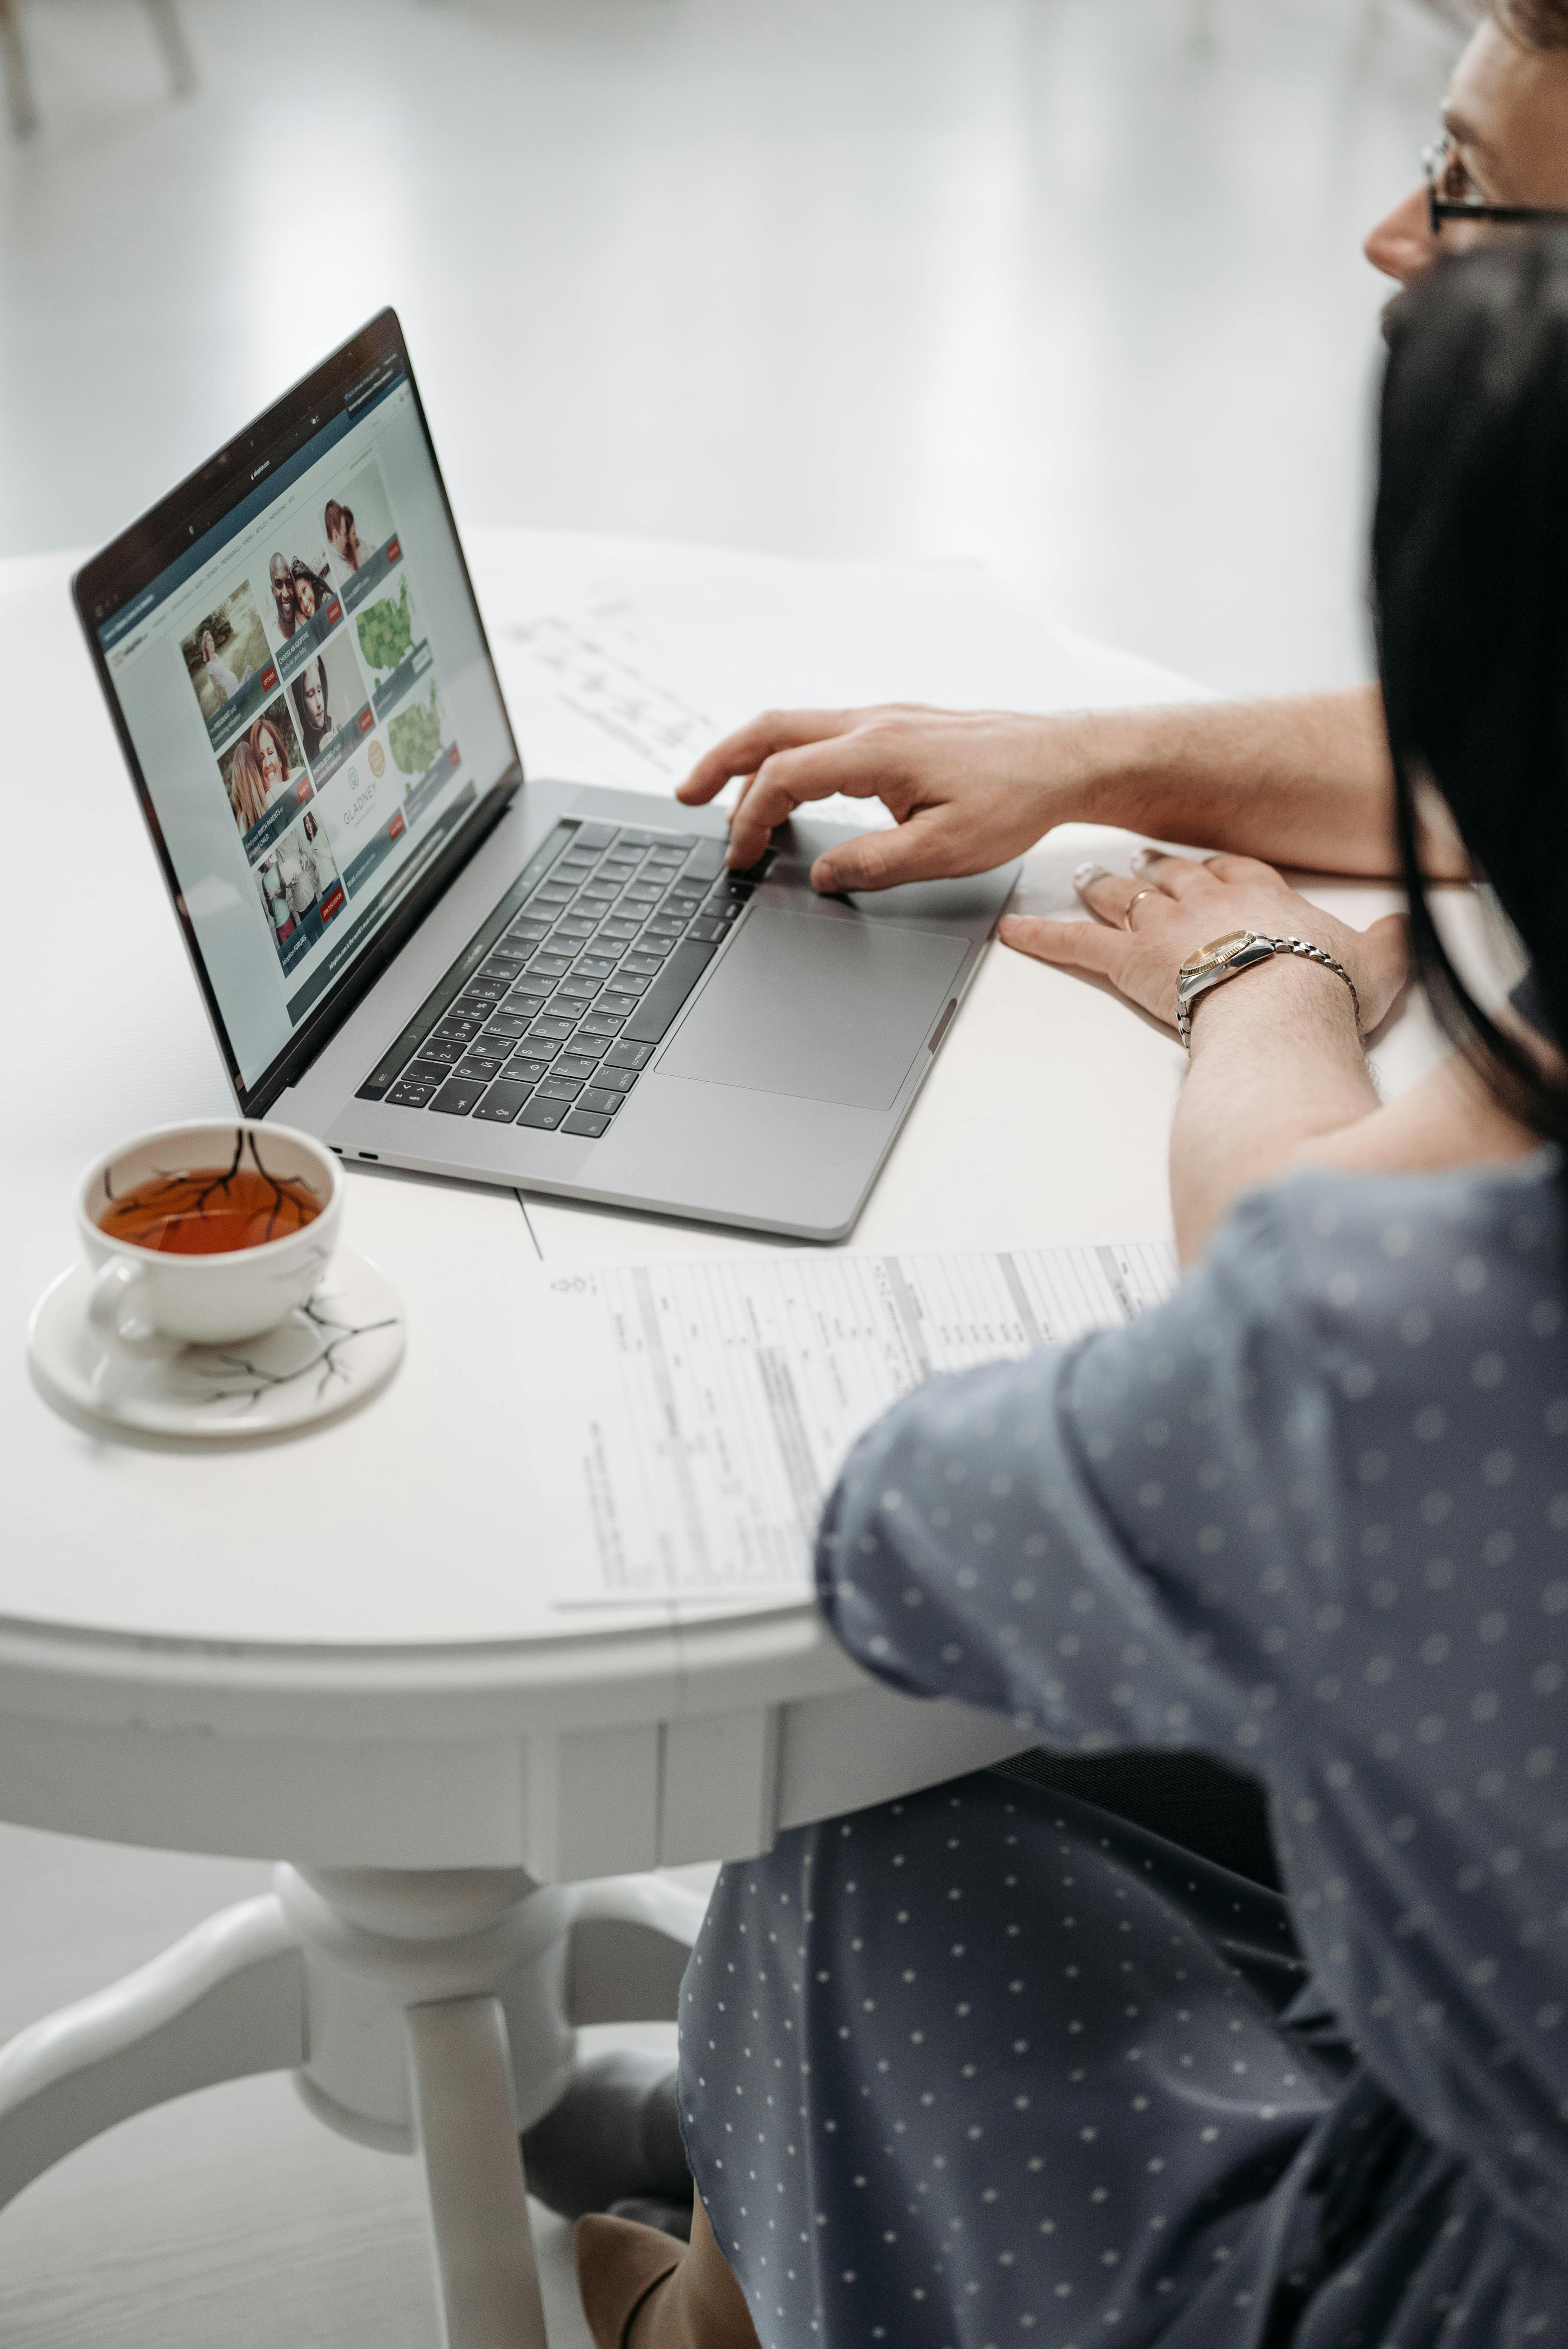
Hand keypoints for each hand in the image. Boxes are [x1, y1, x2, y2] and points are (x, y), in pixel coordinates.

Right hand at [677, 705, 1093, 889]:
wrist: (1065, 761)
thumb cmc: (1016, 801)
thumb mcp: (945, 851)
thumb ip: (873, 865)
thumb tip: (822, 874)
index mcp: (876, 750)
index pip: (784, 776)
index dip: (749, 818)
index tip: (739, 857)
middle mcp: (873, 723)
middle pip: (771, 729)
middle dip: (720, 762)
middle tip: (684, 795)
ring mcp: (885, 718)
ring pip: (795, 725)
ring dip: (753, 757)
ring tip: (726, 797)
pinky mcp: (899, 727)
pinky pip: (824, 732)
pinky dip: (790, 754)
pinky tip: (791, 784)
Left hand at [999, 849, 1408, 1039]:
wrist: (1286, 1003)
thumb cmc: (1327, 988)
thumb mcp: (1379, 961)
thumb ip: (1388, 943)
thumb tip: (1405, 932)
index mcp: (1261, 894)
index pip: (1229, 869)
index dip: (1212, 868)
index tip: (1202, 864)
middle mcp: (1206, 897)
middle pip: (1169, 875)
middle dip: (1149, 868)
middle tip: (1133, 860)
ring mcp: (1163, 923)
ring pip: (1121, 895)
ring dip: (1099, 887)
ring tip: (1082, 881)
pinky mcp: (1128, 959)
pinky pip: (1073, 943)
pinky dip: (1039, 936)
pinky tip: (1011, 931)